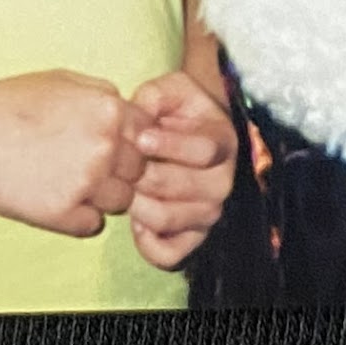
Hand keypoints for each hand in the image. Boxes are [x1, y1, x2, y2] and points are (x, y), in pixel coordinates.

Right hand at [0, 73, 144, 237]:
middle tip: (80, 165)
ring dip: (101, 197)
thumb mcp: (61, 80)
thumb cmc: (6, 103)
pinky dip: (76, 218)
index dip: (128, 141)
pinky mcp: (63, 214)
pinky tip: (49, 198)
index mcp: (108, 109)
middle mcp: (105, 145)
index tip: (104, 144)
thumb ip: (102, 96)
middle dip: (118, 170)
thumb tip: (129, 115)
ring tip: (63, 181)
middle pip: (138, 170)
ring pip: (120, 201)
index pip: (147, 134)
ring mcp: (86, 182)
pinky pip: (91, 225)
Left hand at [125, 66, 236, 268]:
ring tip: (125, 187)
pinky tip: (136, 220)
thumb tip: (139, 116)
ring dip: (138, 204)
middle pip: (182, 187)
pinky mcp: (194, 237)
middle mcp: (223, 181)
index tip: (142, 137)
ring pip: (168, 218)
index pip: (205, 150)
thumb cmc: (178, 111)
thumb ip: (155, 95)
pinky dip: (147, 243)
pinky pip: (170, 254)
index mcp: (223, 142)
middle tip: (122, 165)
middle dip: (143, 174)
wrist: (191, 134)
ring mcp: (210, 212)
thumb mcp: (171, 89)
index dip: (170, 145)